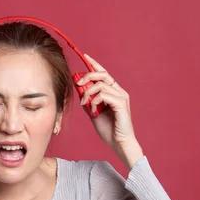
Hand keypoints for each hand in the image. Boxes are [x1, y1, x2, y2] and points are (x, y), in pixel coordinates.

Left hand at [77, 54, 142, 168]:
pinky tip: (92, 110)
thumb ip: (88, 100)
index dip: (94, 64)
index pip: (104, 74)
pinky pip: (103, 95)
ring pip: (100, 85)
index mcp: (114, 92)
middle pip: (102, 74)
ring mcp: (121, 97)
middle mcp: (119, 92)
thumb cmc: (108, 129)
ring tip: (84, 105)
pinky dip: (94, 101)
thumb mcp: (93, 112)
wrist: (118, 143)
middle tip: (77, 83)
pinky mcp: (121, 104)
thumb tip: (79, 88)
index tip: (85, 56)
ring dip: (88, 94)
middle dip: (87, 76)